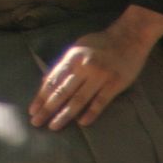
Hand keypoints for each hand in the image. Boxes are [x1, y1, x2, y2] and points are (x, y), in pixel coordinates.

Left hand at [29, 6, 162, 130]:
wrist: (129, 37)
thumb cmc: (100, 44)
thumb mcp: (77, 49)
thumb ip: (62, 66)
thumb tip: (44, 82)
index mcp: (72, 58)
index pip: (53, 80)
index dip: (41, 97)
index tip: (32, 110)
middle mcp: (84, 67)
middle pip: (62, 92)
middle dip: (47, 108)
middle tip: (36, 122)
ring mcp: (100, 75)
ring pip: (79, 99)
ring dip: (64, 114)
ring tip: (53, 126)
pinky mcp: (115, 83)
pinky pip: (101, 101)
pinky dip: (91, 112)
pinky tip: (81, 123)